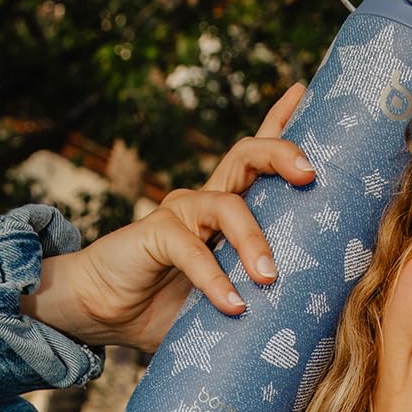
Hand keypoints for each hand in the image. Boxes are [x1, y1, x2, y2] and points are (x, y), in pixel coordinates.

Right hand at [20, 83, 314, 351]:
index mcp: (224, 212)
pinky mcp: (155, 234)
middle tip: (309, 175)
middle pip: (247, 157)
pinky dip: (214, 278)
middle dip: (281, 155)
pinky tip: (232, 305)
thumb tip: (307, 318)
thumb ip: (255, 298)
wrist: (101, 313)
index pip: (255, 160)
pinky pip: (191, 250)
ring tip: (269, 278)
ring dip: (253, 240)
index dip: (279, 125)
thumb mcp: (222, 301)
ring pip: (227, 205)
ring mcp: (179, 213)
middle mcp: (204, 202)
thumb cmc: (164, 307)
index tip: (305, 92)